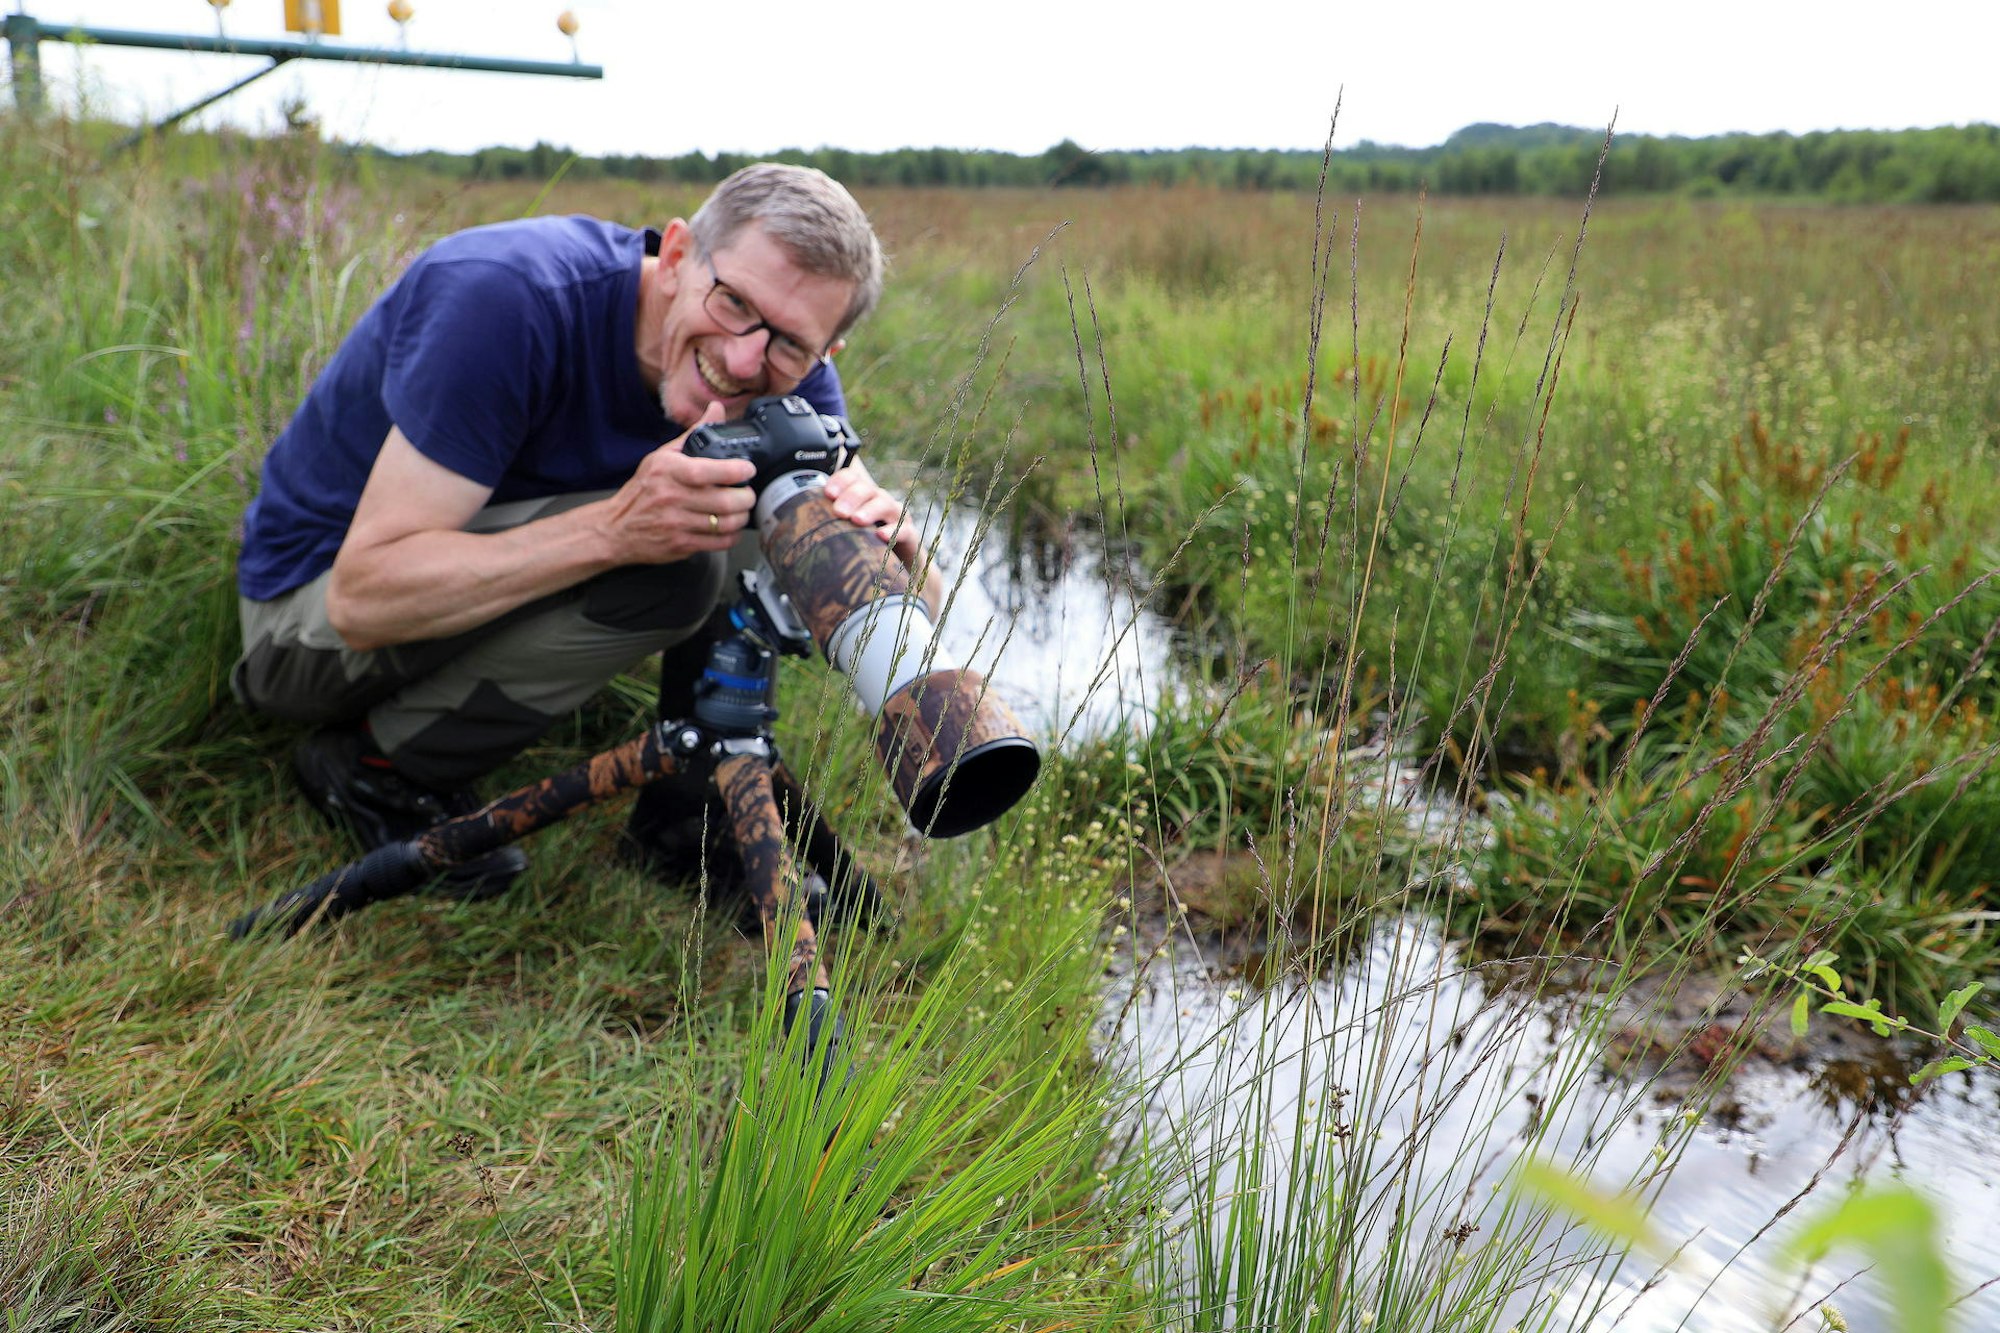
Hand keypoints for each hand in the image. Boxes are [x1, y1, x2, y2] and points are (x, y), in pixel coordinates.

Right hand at [600, 403, 756, 562]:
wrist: (617, 528)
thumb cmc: (643, 489)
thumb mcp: (663, 456)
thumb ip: (694, 433)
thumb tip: (717, 409)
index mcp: (667, 470)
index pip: (706, 470)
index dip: (734, 471)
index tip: (747, 469)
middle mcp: (670, 497)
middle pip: (724, 500)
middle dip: (746, 497)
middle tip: (747, 493)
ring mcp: (676, 523)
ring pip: (725, 523)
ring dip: (741, 517)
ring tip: (741, 510)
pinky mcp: (681, 545)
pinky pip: (719, 542)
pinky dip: (731, 535)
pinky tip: (729, 527)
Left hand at [821, 457, 922, 566]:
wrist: (897, 564)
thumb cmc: (865, 545)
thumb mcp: (843, 532)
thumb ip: (824, 525)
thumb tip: (787, 530)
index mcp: (862, 496)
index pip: (851, 478)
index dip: (840, 481)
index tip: (827, 493)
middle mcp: (879, 501)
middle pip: (867, 489)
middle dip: (851, 497)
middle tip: (838, 511)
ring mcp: (895, 516)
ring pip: (885, 504)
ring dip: (870, 510)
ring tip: (857, 520)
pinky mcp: (908, 534)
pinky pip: (903, 530)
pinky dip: (893, 531)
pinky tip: (880, 536)